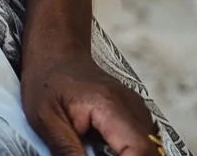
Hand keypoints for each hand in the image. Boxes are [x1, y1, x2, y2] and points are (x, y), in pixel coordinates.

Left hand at [23, 49, 161, 155]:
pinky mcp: (136, 116)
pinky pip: (142, 144)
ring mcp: (137, 110)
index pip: (139, 150)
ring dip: (129, 155)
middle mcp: (131, 107)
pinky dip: (128, 152)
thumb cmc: (47, 79)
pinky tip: (104, 149)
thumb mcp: (46, 119)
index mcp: (110, 106)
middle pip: (150, 152)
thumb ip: (67, 153)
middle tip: (91, 152)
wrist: (56, 52)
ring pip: (149, 149)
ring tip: (92, 146)